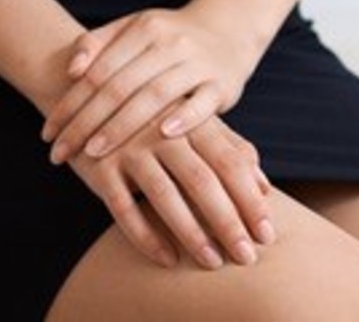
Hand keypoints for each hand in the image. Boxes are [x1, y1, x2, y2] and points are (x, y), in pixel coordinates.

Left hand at [41, 5, 261, 165]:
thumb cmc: (169, 38)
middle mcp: (168, 43)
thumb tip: (71, 69)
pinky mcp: (221, 84)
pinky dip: (184, 118)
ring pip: (154, 95)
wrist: (228, 30)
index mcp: (143, 28)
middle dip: (85, 122)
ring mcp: (196, 63)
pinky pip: (201, 103)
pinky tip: (162, 136)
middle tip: (60, 154)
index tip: (48, 133)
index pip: (98, 70)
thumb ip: (99, 43)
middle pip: (120, 86)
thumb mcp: (135, 28)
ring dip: (122, 126)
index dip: (70, 102)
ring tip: (93, 152)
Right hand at [66, 112, 275, 270]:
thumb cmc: (156, 116)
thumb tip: (264, 186)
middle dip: (227, 221)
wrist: (91, 95)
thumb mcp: (193, 123)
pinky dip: (146, 236)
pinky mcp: (100, 167)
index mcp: (190, 118)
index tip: (267, 233)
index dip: (249, 198)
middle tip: (247, 257)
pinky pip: (124, 208)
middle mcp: (161, 131)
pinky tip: (168, 259)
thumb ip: (229, 149)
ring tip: (213, 263)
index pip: (228, 161)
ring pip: (165, 195)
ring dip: (191, 233)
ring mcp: (129, 147)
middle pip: (201, 180)